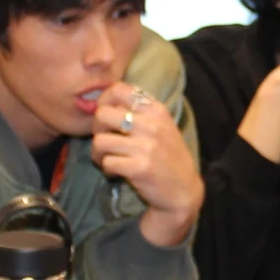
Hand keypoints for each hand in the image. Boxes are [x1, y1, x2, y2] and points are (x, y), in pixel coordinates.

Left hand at [91, 83, 202, 246]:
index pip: (118, 89)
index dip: (103, 101)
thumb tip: (104, 103)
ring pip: (99, 141)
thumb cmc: (168, 156)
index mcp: (156, 109)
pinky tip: (116, 172)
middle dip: (96, 129)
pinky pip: (107, 162)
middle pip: (102, 114)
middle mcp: (151, 124)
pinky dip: (107, 169)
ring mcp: (146, 146)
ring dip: (98, 153)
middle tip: (105, 141)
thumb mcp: (161, 125)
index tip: (105, 117)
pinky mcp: (139, 168)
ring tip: (107, 159)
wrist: (183, 190)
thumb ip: (139, 111)